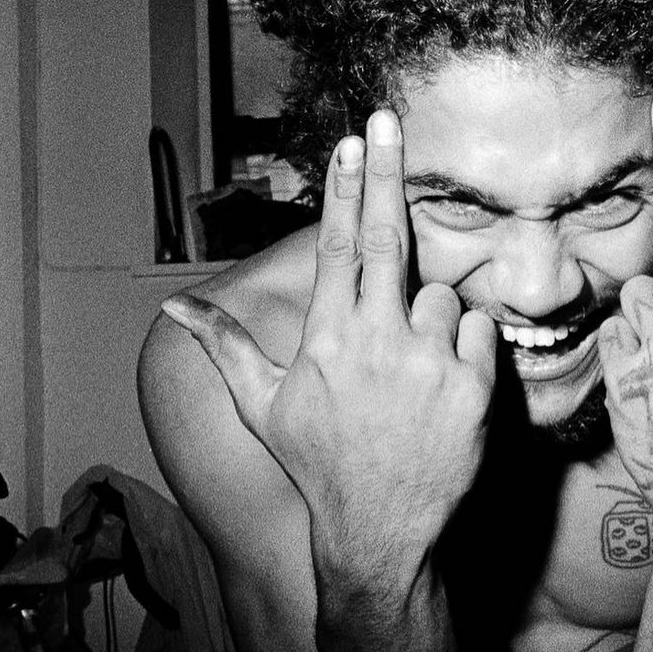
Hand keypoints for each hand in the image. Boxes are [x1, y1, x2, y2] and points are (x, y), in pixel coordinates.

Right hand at [161, 112, 496, 565]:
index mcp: (328, 337)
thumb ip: (224, 345)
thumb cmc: (319, 464)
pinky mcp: (474, 387)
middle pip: (390, 238)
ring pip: (440, 297)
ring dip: (429, 316)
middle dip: (387, 172)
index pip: (339, 244)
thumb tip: (175, 305)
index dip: (346, 186)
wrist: (379, 530)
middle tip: (389, 121)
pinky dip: (465, 345)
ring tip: (410, 370)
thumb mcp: (262, 407)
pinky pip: (477, 332)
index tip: (351, 139)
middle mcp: (377, 339)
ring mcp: (429, 362)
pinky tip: (443, 384)